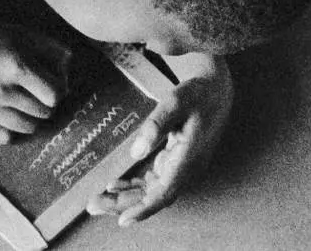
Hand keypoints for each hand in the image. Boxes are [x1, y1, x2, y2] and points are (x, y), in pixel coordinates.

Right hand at [0, 21, 72, 142]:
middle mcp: (0, 90)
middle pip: (43, 113)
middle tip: (40, 93)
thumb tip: (69, 78)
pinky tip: (12, 114)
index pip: (53, 95)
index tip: (53, 84)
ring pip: (27, 128)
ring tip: (28, 104)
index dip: (59, 90)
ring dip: (33, 118)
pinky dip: (13, 130)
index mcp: (16, 68)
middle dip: (47, 104)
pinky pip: (5, 138)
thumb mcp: (29, 36)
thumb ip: (55, 52)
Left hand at [90, 60, 233, 226]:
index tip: (122, 218)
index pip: (165, 192)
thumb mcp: (176, 102)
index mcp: (190, 158)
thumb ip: (156, 126)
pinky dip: (136, 187)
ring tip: (98, 200)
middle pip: (155, 197)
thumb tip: (136, 153)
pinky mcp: (178, 165)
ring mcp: (184, 169)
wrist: (216, 90)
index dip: (143, 208)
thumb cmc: (197, 94)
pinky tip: (116, 186)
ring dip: (127, 198)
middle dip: (125, 204)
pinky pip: (155, 183)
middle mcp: (188, 169)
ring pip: (153, 193)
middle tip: (94, 205)